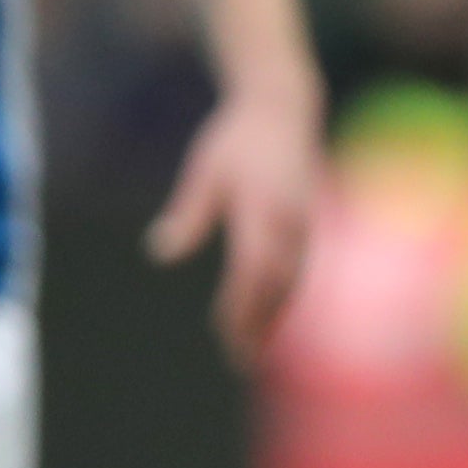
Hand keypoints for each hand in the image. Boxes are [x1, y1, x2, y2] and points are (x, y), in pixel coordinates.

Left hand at [149, 83, 321, 364]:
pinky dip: (282, 299)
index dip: (239, 307)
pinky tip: (269, 316)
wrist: (283, 108)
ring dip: (273, 318)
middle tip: (237, 359)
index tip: (221, 334)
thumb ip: (187, 214)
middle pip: (275, 287)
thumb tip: (160, 252)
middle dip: (257, 325)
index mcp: (261, 209)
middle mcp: (288, 222)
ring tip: (254, 349)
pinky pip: (297, 272)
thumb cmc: (235, 139)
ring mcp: (303, 225)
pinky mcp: (307, 226)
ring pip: (290, 283)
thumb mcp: (204, 172)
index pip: (251, 272)